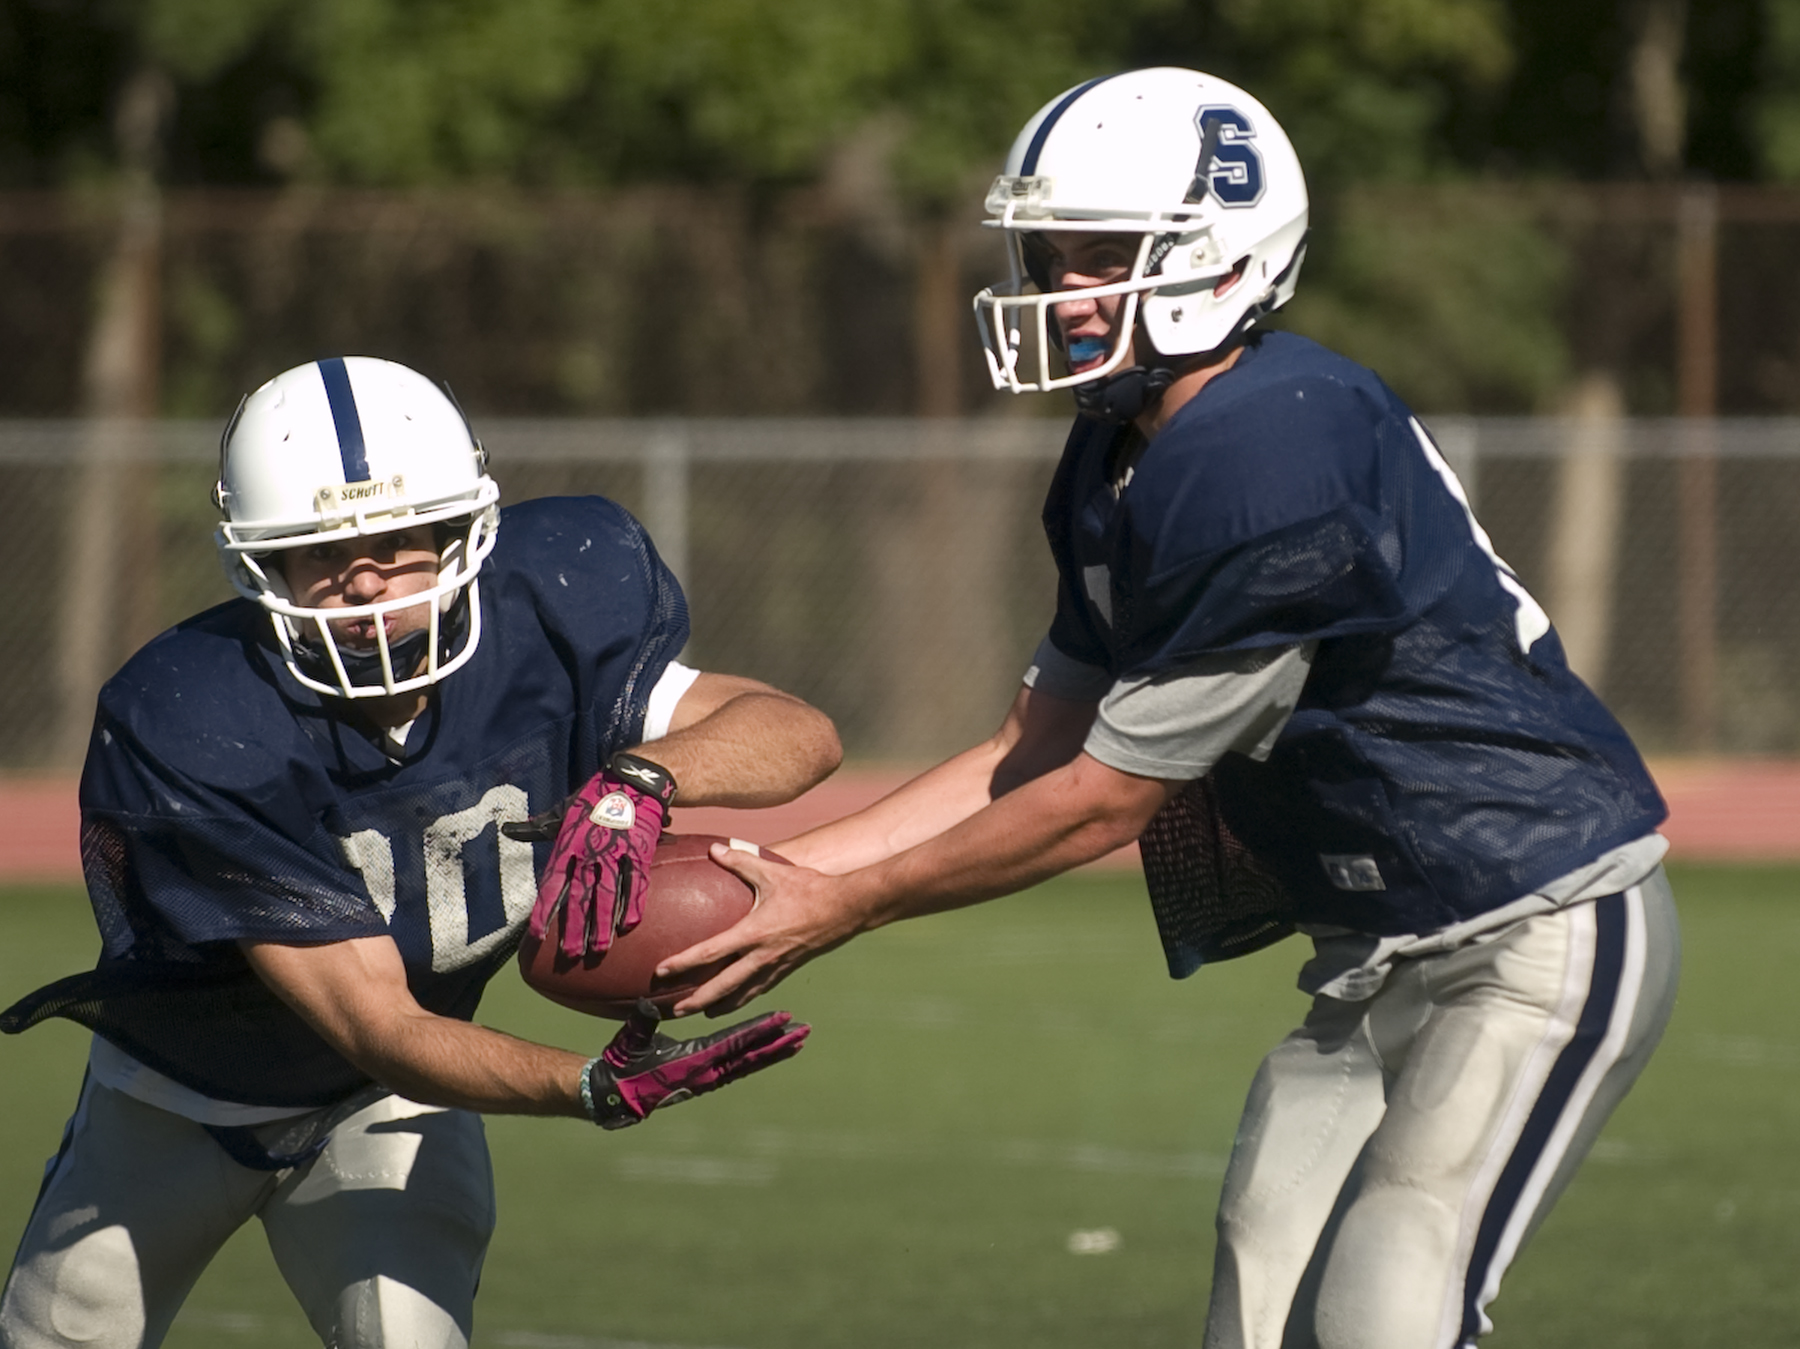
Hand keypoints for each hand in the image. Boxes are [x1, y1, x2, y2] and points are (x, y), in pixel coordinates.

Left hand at [507, 754, 677, 957]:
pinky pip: (636, 883)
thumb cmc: (594, 799)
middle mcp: (589, 853)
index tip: (537, 936)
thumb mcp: (562, 812)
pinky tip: (628, 925)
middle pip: (579, 897)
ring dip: (601, 925)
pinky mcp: (640, 852)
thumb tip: (509, 830)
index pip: (552, 885)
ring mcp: (615, 853)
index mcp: (568, 846)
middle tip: (570, 955)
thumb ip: (537, 828)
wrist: (631, 781)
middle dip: (573, 928)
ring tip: (598, 949)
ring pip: (607, 895)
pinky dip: (633, 904)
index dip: (544, 911)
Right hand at [584, 999, 809, 1128]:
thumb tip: (648, 1006)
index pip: (735, 1042)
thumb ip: (642, 1024)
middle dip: (779, 1043)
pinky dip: (756, 1059)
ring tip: (797, 1040)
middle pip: (751, 1056)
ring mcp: (707, 1078)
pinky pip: (737, 1069)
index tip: (784, 1019)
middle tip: (805, 1031)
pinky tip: (768, 1052)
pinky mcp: (705, 1080)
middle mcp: (707, 1072)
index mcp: (694, 1060)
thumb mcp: (631, 1042)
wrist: (616, 1093)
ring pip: (748, 1064)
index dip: (760, 1030)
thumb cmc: (622, 1064)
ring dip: (773, 1052)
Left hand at [657, 843, 870, 1015]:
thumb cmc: (810, 889)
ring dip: (719, 1005)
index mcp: (753, 934)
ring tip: (700, 1012)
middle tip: (673, 1010)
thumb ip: (741, 861)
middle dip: (695, 1000)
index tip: (661, 972)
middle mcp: (762, 957)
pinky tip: (735, 1000)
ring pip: (741, 995)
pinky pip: (759, 989)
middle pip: (722, 987)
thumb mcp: (773, 872)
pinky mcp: (787, 970)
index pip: (710, 953)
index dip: (683, 963)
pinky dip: (742, 998)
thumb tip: (715, 849)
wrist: (847, 909)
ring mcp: (775, 967)